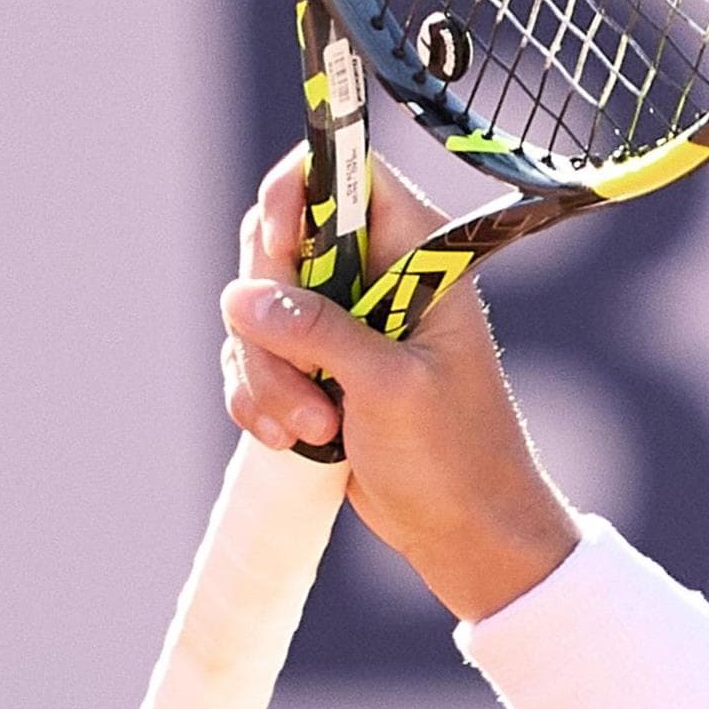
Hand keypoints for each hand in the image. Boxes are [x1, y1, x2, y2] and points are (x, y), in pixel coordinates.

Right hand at [220, 147, 577, 620]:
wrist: (465, 531)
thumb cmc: (455, 456)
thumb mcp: (390, 387)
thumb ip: (318, 332)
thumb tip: (242, 296)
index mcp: (419, 259)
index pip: (347, 176)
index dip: (300, 193)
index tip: (283, 243)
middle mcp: (377, 279)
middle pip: (277, 241)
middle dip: (269, 314)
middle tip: (306, 376)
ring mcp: (340, 323)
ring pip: (254, 309)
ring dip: (266, 373)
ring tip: (316, 427)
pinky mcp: (313, 366)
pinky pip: (251, 358)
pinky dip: (259, 398)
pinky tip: (296, 440)